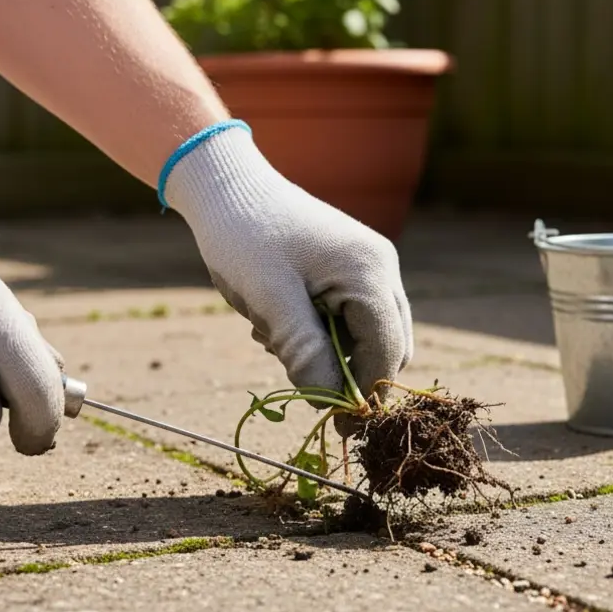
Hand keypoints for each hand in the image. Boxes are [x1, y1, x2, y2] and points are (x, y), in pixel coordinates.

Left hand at [162, 122, 412, 417]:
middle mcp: (381, 267)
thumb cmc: (243, 235)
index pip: (387, 351)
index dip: (364, 394)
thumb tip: (330, 402)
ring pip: (367, 336)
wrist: (225, 185)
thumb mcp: (269, 298)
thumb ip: (304, 349)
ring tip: (274, 337)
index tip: (336, 427)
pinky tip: (279, 322)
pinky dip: (321, 334)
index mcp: (369, 272)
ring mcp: (369, 266)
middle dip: (347, 373)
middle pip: (387, 347)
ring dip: (328, 354)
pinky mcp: (350, 268)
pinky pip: (350, 319)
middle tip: (298, 383)